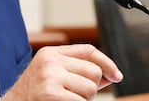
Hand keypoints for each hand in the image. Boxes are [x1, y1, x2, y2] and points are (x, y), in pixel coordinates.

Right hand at [1, 44, 122, 100]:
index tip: (116, 76)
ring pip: (90, 89)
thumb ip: (76, 71)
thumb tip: (110, 75)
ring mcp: (51, 78)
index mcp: (50, 54)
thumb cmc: (32, 96)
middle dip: (90, 88)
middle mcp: (50, 62)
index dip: (107, 63)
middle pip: (93, 71)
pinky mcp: (52, 95)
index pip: (88, 51)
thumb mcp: (50, 76)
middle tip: (73, 96)